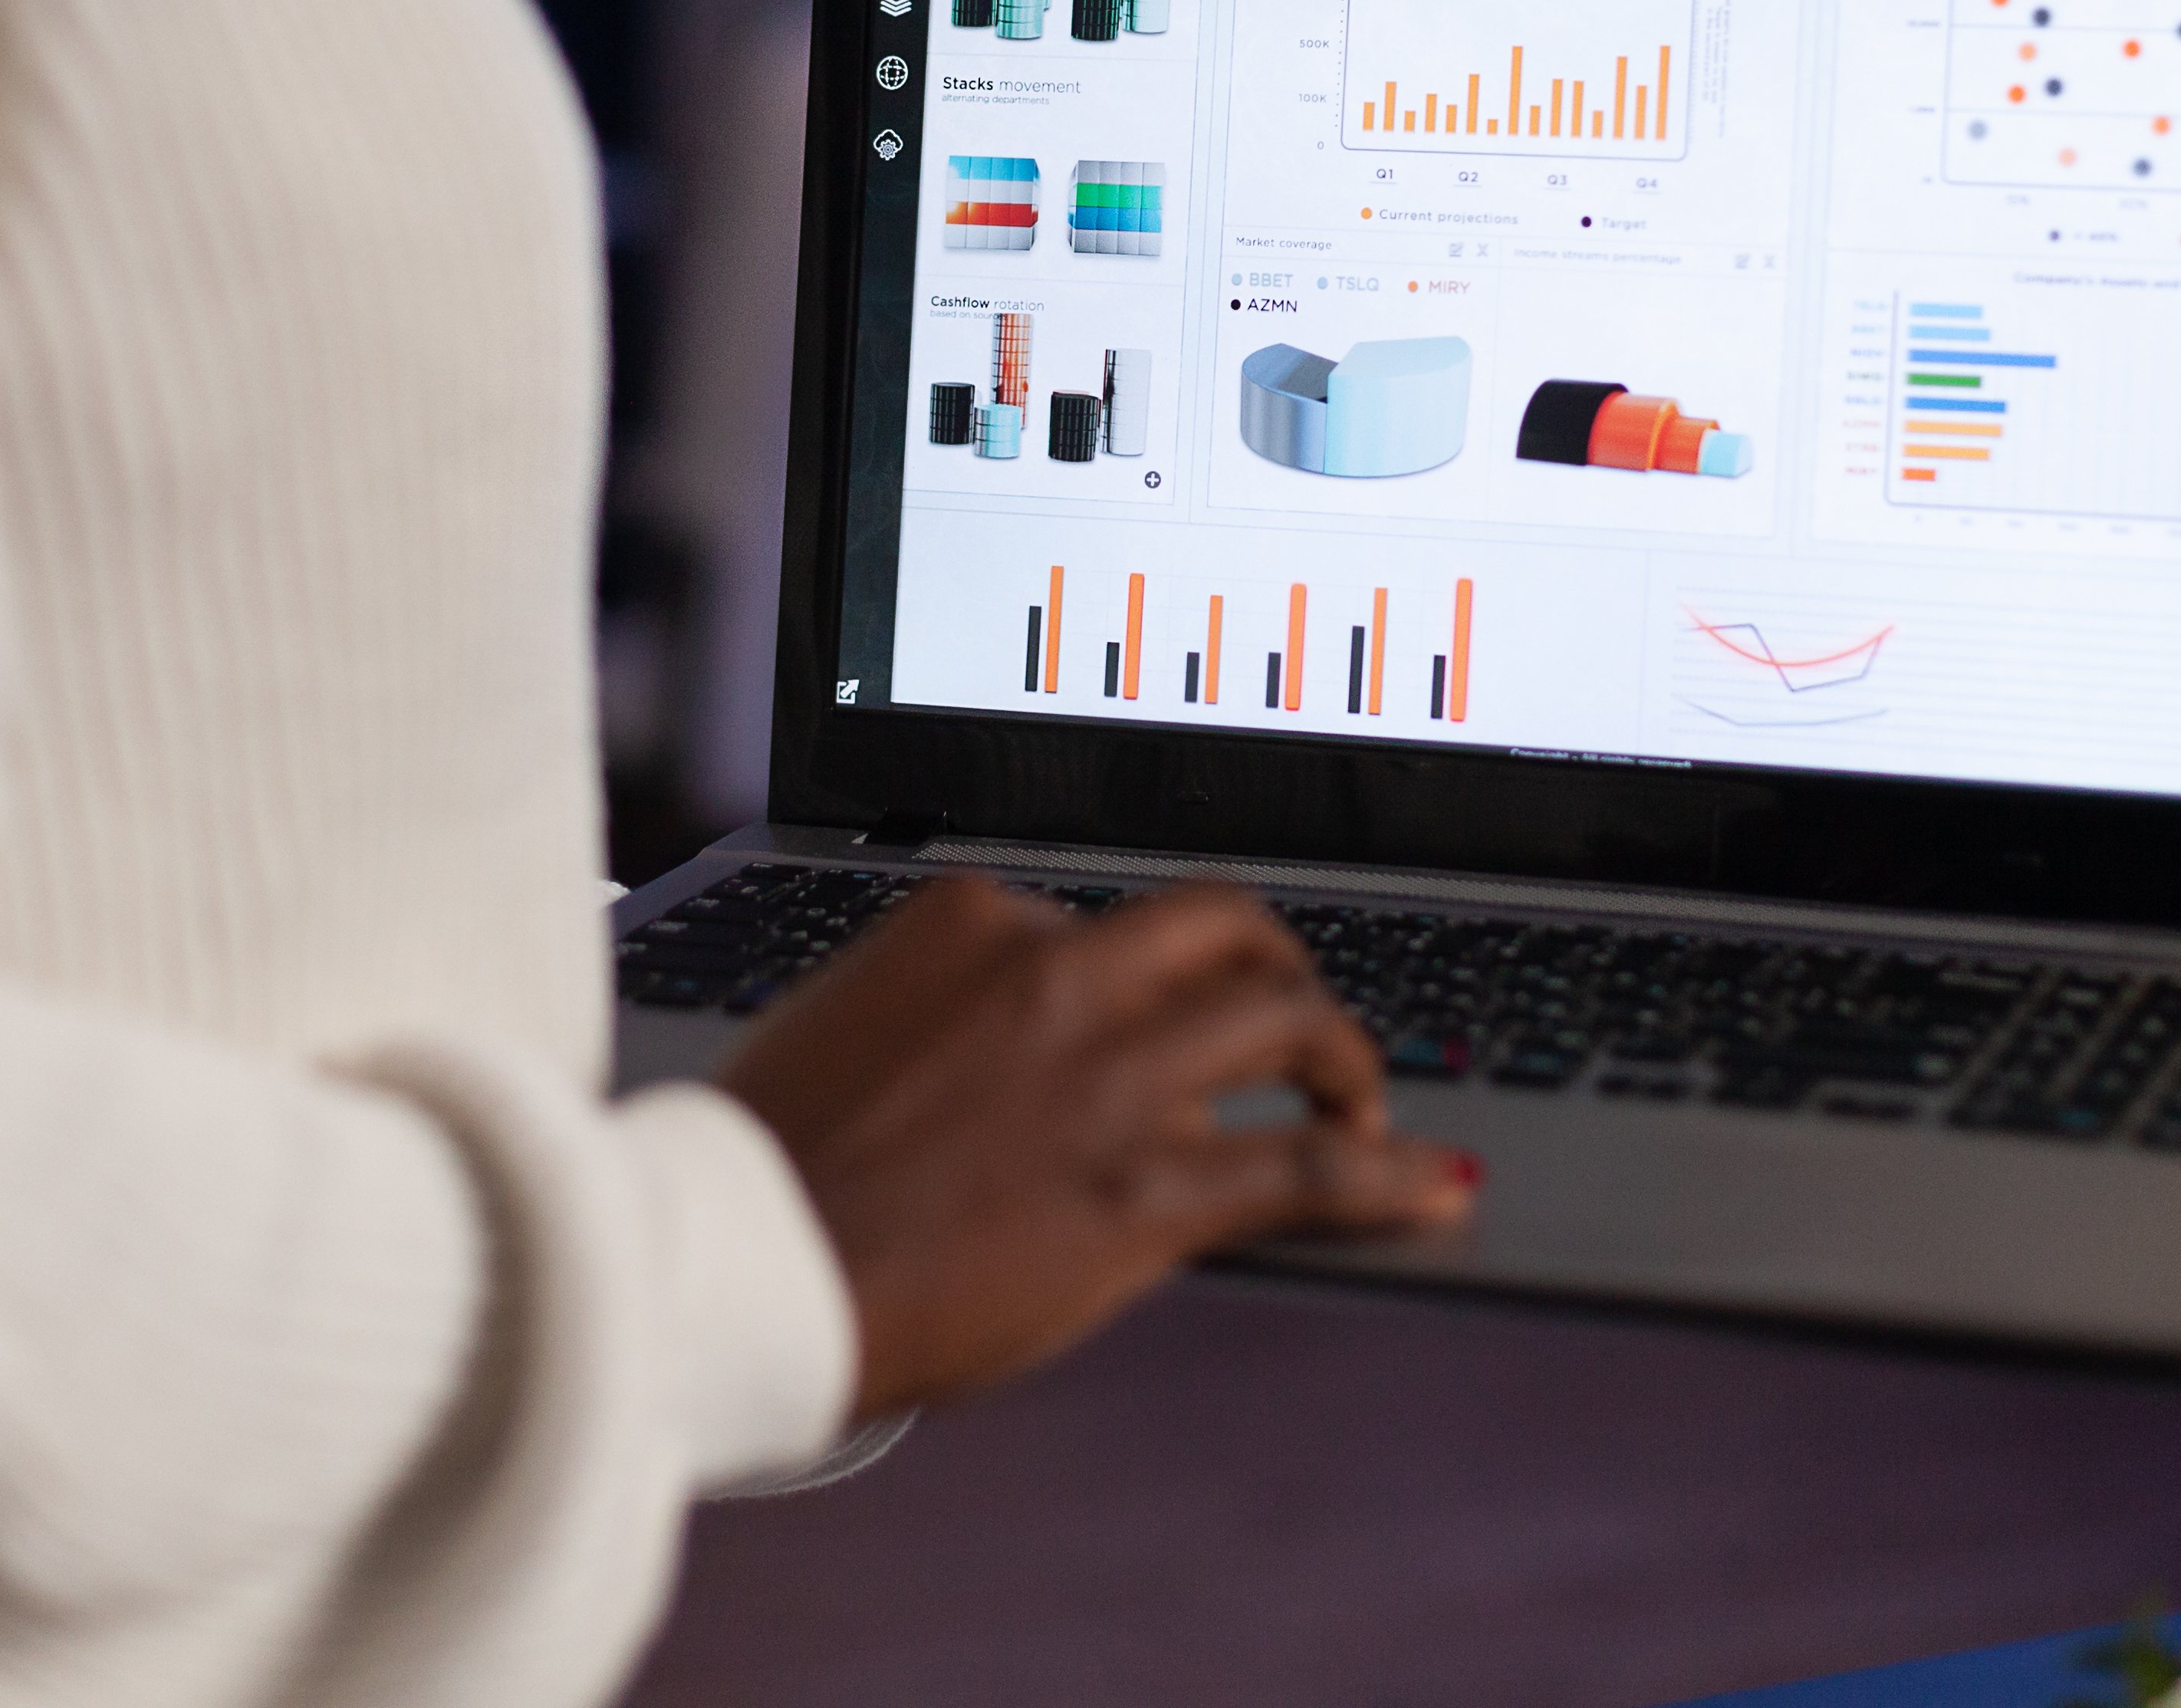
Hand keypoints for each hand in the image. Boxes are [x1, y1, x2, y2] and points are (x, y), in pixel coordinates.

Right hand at [713, 877, 1475, 1416]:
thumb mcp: (849, 1023)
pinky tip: (1435, 1181)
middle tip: (1292, 1019)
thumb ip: (941, 1004)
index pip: (1108, 914)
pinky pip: (1307, 1169)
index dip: (1149, 969)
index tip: (1168, 999)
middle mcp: (1059, 974)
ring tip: (1358, 1096)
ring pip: (1284, 1022)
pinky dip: (1391, 1172)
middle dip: (1275, 967)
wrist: (745, 1265)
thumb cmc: (768, 1162)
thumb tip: (996, 1030)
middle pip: (1225, 930)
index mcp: (976, 919)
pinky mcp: (1148, 1190)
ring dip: (1342, 1056)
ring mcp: (1112, 1079)